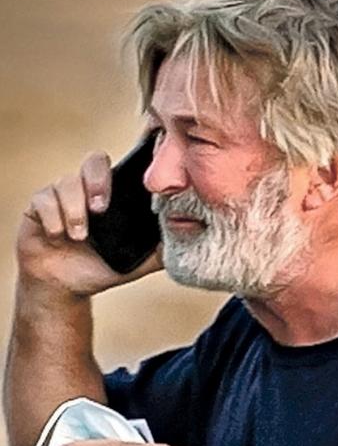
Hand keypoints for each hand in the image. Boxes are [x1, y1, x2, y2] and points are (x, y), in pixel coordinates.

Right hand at [16, 150, 162, 296]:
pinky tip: (59, 236)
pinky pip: (44, 200)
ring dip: (75, 210)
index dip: (133, 157)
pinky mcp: (39, 206)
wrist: (67, 287)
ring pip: (66, 182)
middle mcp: (88, 188)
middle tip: (101, 208)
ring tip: (80, 236)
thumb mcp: (137, 261)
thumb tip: (190, 238)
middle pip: (94, 161)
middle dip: (98, 181)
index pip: (122, 166)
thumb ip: (161, 249)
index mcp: (113, 195)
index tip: (143, 162)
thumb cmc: (102, 267)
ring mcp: (62, 194)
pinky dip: (53, 219)